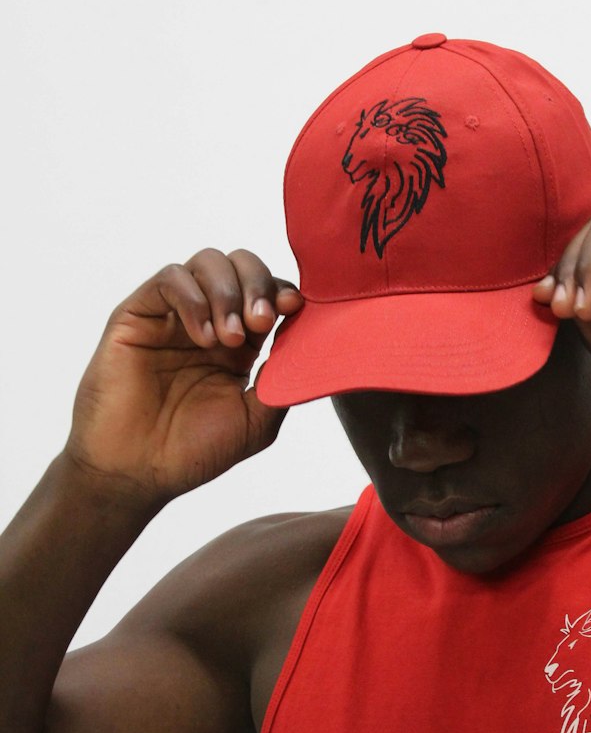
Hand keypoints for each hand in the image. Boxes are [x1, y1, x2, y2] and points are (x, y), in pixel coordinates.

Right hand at [68, 249, 303, 505]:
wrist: (138, 470)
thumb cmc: (194, 451)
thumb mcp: (256, 422)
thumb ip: (283, 382)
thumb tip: (311, 344)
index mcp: (242, 345)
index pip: (269, 295)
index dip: (283, 292)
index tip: (293, 309)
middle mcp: (210, 322)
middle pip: (242, 266)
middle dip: (259, 284)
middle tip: (260, 322)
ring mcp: (175, 315)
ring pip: (208, 262)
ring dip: (228, 292)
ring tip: (228, 340)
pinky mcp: (139, 314)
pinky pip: (171, 278)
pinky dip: (194, 299)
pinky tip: (203, 337)